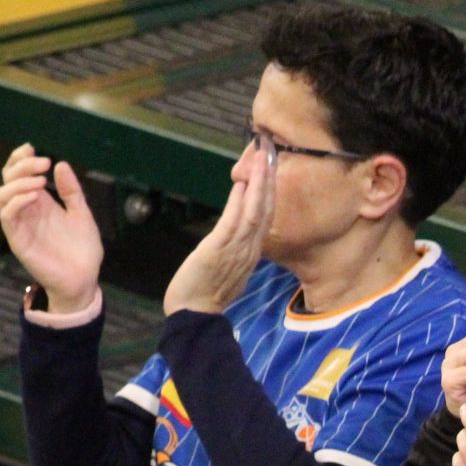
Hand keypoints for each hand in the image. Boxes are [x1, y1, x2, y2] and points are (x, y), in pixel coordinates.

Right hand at [0, 144, 102, 312]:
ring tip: (40, 181)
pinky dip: (17, 202)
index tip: (32, 148)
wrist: (83, 278)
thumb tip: (61, 164)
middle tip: (42, 162)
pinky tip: (35, 197)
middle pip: (7, 180)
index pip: (18, 175)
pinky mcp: (18, 240)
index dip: (20, 159)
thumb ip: (71, 191)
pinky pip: (8, 217)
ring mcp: (20, 225)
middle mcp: (26, 210)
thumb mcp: (82, 214)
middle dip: (21, 166)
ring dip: (18, 183)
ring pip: (1, 195)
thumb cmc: (82, 249)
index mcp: (40, 202)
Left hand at [164, 146, 275, 315]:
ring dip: (260, 184)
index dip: (270, 189)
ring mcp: (237, 249)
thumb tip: (239, 222)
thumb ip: (236, 244)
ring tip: (263, 160)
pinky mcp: (219, 250)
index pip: (266, 215)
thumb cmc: (206, 291)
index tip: (271, 165)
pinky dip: (240, 203)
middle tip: (270, 151)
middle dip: (269, 179)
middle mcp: (250, 248)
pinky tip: (243, 184)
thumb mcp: (228, 265)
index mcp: (252, 250)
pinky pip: (234, 222)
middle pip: (266, 209)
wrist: (194, 314)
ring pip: (255, 212)